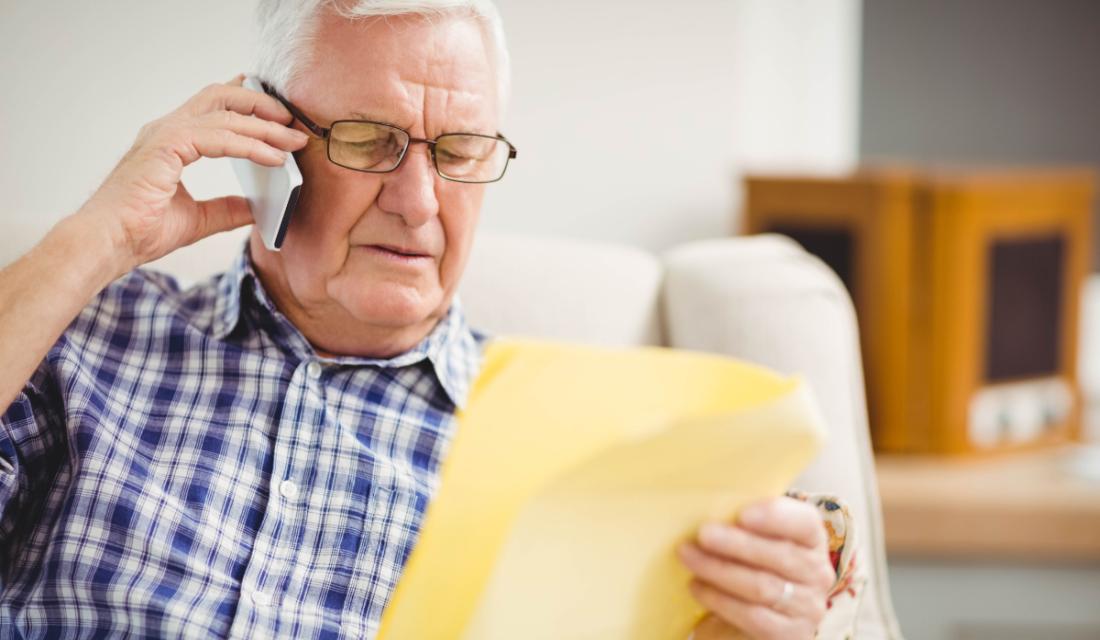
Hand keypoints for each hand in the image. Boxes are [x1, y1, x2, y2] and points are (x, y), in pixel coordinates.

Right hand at [72, 74, 308, 274]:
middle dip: (260, 104)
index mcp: (169, 141)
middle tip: (292, 119)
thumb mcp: (197, 220)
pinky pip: (220, 138)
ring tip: (293, 140)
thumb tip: (257, 209)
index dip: (244, 102)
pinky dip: (250, 146)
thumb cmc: (139, 232)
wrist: (106, 244)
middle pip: (220, 98)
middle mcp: (166, 130)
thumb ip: (226, 209)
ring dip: (264, 127)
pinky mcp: (167, 147)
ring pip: (226, 116)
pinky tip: (274, 157)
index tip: (275, 108)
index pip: (211, 107)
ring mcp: (165, 135)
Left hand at [677, 497, 835, 639]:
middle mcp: (817, 573)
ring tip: (689, 557)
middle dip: (736, 544)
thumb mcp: (751, 540)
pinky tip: (697, 587)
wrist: (746, 618)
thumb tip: (708, 506)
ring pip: (762, 586)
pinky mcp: (790, 635)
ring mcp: (807, 607)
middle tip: (702, 533)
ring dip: (720, 570)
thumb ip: (742, 523)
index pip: (805, 523)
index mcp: (812, 539)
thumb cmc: (748, 566)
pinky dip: (720, 600)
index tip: (742, 513)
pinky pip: (753, 616)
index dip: (777, 517)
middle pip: (779, 555)